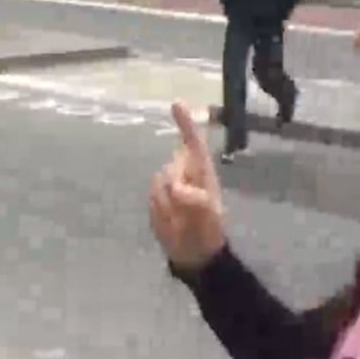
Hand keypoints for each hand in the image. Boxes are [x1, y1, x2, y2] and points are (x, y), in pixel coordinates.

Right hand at [149, 102, 226, 270]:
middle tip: (185, 210)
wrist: (194, 254)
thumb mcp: (207, 214)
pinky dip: (159, 212)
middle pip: (170, 167)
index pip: (192, 143)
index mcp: (202, 173)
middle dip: (175, 187)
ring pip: (157, 184)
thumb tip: (174, 187)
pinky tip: (170, 222)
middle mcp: (184, 174)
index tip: (176, 104)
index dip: (185, 124)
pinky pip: (151, 199)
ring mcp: (169, 187)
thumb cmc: (208, 230)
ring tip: (180, 220)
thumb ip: (192, 197)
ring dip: (167, 204)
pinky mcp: (156, 200)